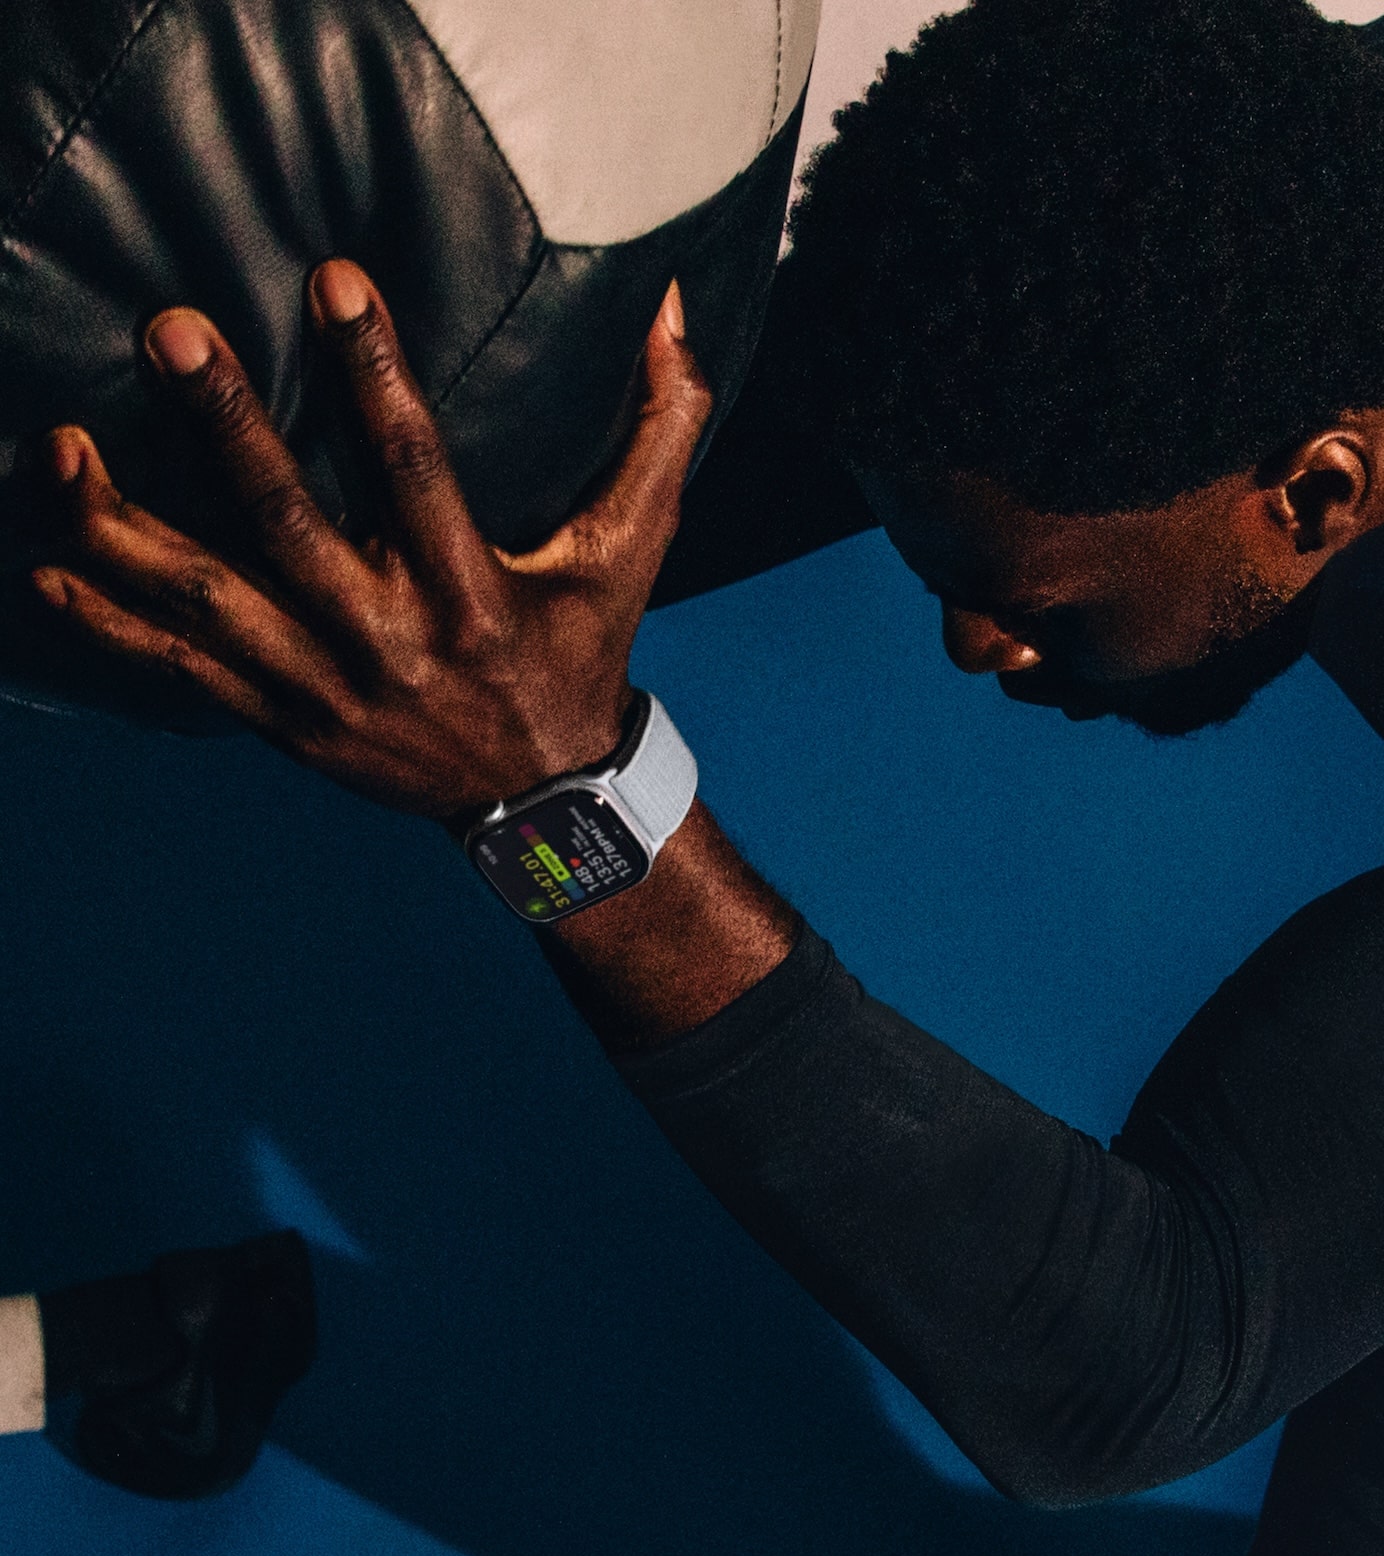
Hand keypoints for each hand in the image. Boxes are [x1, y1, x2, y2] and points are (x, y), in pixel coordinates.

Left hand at [32, 260, 711, 818]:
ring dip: (128, 532)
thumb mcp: (635, 550)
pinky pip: (184, 675)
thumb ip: (662, 426)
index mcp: (474, 594)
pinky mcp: (288, 724)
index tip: (332, 280)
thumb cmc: (584, 654)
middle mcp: (393, 642)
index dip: (374, 372)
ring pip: (213, 606)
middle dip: (225, 428)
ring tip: (60, 450)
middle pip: (290, 527)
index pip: (416, 468)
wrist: (548, 803)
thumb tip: (678, 308)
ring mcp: (329, 689)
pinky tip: (48, 572)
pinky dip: (115, 627)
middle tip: (168, 334)